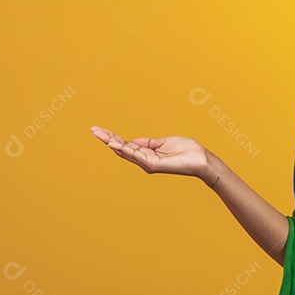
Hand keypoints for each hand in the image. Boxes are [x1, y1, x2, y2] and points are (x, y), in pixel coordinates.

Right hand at [91, 126, 212, 182]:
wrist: (200, 159)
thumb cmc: (186, 151)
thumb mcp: (164, 142)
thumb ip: (148, 143)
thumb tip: (131, 141)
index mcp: (147, 154)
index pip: (126, 145)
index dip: (113, 137)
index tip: (100, 130)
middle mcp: (144, 160)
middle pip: (121, 148)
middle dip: (107, 139)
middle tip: (93, 130)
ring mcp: (148, 163)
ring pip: (125, 151)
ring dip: (111, 142)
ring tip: (99, 134)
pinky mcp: (153, 164)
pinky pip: (136, 155)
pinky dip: (124, 149)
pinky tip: (113, 143)